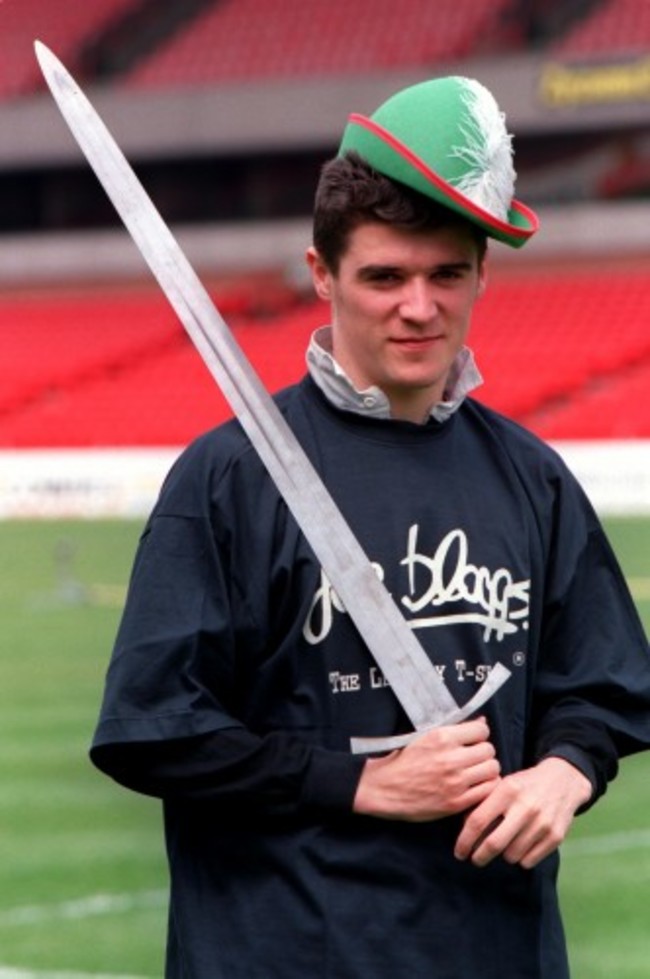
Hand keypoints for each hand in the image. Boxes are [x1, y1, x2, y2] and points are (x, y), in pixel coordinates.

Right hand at [353, 717, 499, 821]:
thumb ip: (454, 729)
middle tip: (474, 758)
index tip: (473, 741)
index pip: (482, 730)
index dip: (479, 735)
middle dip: (483, 753)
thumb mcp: (424, 737)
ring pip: (492, 770)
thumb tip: (482, 721)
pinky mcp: (456, 802)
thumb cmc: (403, 761)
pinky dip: (485, 787)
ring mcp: (455, 781)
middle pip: (489, 750)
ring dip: (486, 770)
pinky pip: (487, 790)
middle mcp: (451, 758)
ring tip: (475, 772)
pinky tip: (474, 786)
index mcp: (442, 737)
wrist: (384, 788)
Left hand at [454, 756, 592, 868]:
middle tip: (475, 859)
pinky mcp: (555, 836)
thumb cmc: (524, 785)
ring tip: (505, 844)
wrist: (563, 781)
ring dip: (503, 855)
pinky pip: (529, 861)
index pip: (478, 821)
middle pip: (494, 844)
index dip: (464, 841)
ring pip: (511, 855)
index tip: (459, 852)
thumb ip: (484, 804)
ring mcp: (542, 823)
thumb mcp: (503, 785)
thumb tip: (464, 830)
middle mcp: (525, 807)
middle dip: (479, 857)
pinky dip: (521, 858)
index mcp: (507, 791)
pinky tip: (521, 846)